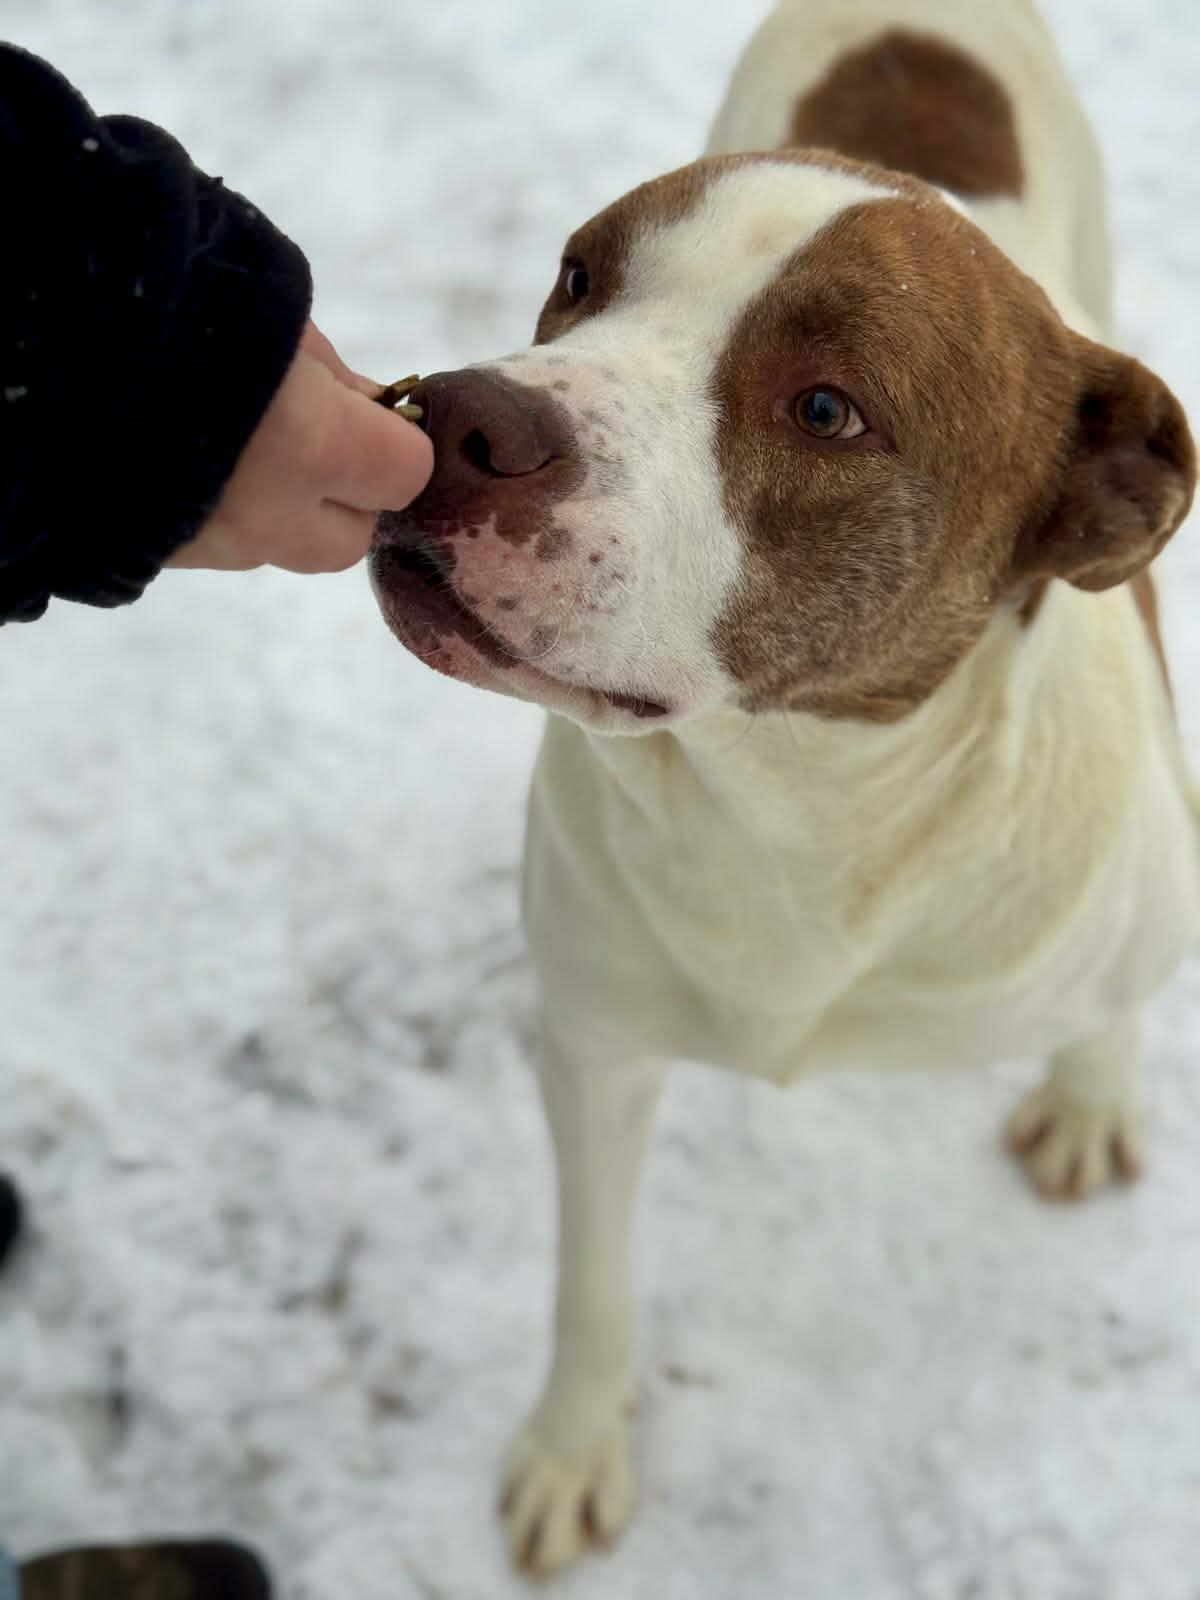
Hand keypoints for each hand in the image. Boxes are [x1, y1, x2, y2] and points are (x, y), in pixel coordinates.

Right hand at [167, 323, 432, 572]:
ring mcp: (209, 547)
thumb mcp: (268, 311)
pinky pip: (217, 545)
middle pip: (349, 539)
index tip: (361, 407)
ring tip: (233, 441)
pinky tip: (183, 458)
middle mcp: (269, 518)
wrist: (14, 345)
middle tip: (301, 435)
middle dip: (342, 494)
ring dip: (277, 505)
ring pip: (279, 548)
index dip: (393, 439)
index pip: (407, 472)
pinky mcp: (157, 556)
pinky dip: (217, 509)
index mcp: (312, 445)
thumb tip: (368, 403)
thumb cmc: (170, 302)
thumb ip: (330, 370)